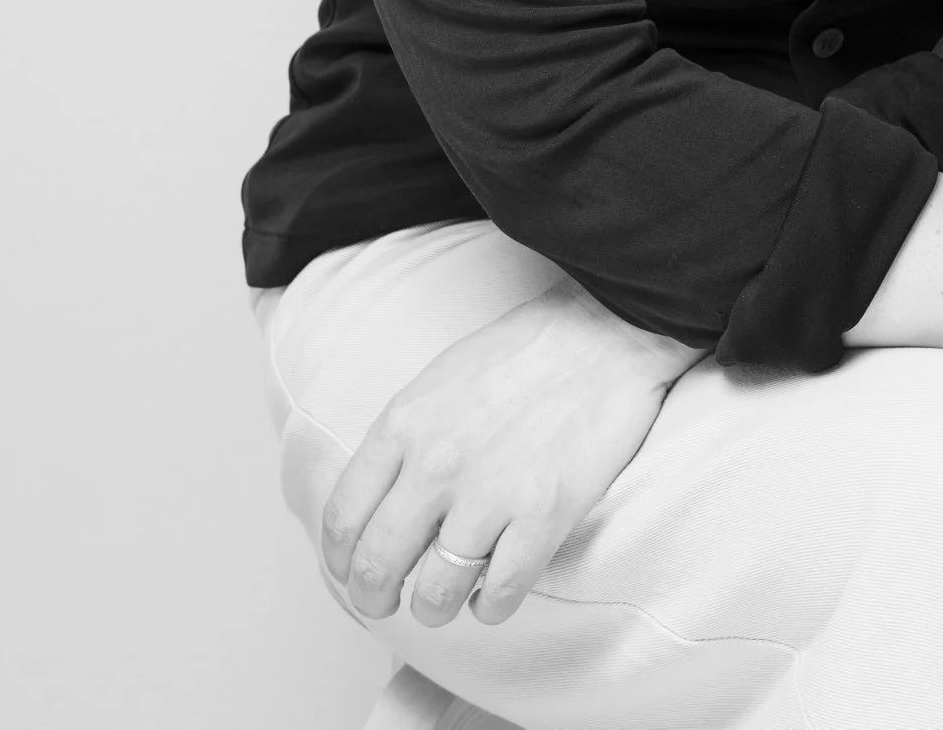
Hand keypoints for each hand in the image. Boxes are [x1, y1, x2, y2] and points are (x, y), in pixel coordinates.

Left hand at [322, 279, 704, 629]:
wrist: (604, 333)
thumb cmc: (522, 353)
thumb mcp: (438, 380)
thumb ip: (403, 441)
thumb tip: (378, 504)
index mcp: (404, 425)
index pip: (342, 518)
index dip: (339, 561)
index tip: (349, 571)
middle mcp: (437, 465)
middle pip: (377, 567)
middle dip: (374, 599)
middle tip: (385, 603)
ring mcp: (490, 495)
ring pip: (433, 596)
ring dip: (432, 609)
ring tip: (445, 601)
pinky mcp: (543, 518)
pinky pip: (499, 597)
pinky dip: (490, 608)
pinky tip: (493, 593)